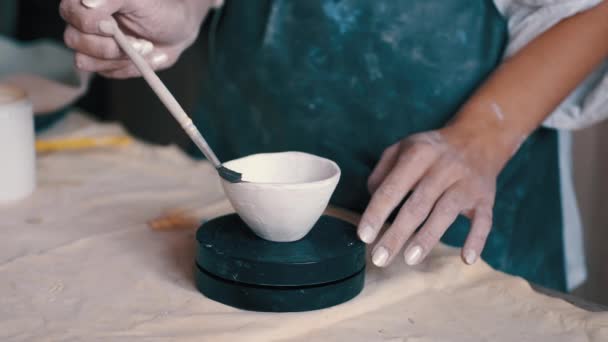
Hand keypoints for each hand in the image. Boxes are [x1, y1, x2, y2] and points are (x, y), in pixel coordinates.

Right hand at [60, 0, 220, 77]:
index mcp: (87, 1)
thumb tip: (87, 2)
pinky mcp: (102, 64)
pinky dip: (127, 67)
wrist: (177, 32)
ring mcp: (91, 44)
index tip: (112, 25)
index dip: (90, 22)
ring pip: (85, 60)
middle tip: (138, 41)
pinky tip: (141, 57)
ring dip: (120, 58)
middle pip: (74, 40)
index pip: (70, 11)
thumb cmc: (159, 10)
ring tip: (143, 47)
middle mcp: (84, 22)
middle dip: (111, 45)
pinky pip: (105, 72)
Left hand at [358, 123, 511, 267]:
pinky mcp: (485, 197)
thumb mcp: (402, 148)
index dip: (377, 213)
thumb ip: (382, 172)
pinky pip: (484, 220)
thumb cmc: (430, 151)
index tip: (364, 236)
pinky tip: (467, 259)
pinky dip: (477, 239)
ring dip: (427, 238)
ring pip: (445, 213)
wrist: (478, 139)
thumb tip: (372, 201)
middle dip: (396, 234)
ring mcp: (466, 183)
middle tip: (379, 259)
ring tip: (408, 259)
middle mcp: (443, 167)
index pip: (392, 188)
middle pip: (417, 206)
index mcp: (418, 154)